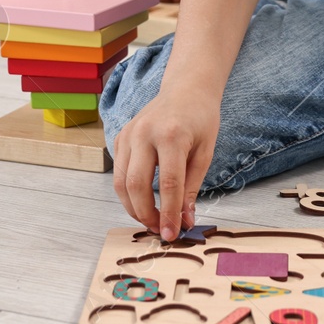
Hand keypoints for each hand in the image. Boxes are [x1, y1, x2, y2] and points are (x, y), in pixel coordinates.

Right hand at [112, 86, 219, 240]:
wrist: (186, 89)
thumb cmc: (200, 118)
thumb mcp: (205, 153)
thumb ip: (191, 188)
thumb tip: (185, 220)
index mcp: (171, 135)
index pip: (167, 184)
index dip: (168, 214)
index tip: (172, 234)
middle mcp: (144, 133)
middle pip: (136, 185)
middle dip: (145, 214)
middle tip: (159, 230)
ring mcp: (128, 133)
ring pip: (120, 181)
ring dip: (133, 207)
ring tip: (150, 219)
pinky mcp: (120, 137)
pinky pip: (118, 171)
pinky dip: (127, 191)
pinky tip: (142, 199)